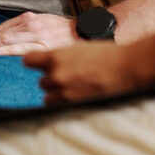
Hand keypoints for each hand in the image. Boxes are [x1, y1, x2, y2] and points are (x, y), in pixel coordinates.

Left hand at [0, 12, 77, 56]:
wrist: (84, 31)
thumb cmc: (61, 32)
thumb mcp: (39, 25)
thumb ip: (22, 32)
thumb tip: (2, 41)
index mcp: (23, 20)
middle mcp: (25, 24)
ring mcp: (33, 33)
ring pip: (2, 40)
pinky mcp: (42, 42)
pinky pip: (20, 46)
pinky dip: (6, 48)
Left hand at [24, 32, 154, 104]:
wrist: (126, 66)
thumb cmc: (105, 54)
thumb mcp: (77, 48)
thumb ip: (61, 56)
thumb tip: (48, 62)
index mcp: (55, 56)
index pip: (28, 60)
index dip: (35, 62)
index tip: (39, 63)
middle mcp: (55, 74)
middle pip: (41, 81)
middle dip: (52, 79)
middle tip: (69, 76)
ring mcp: (64, 91)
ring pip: (49, 95)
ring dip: (58, 92)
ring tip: (75, 86)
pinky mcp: (73, 104)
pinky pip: (57, 106)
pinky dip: (64, 102)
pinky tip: (76, 95)